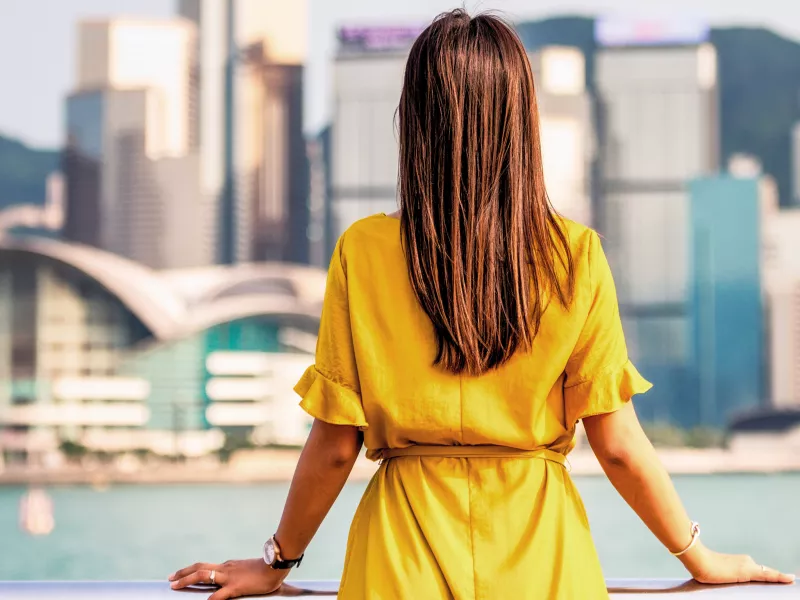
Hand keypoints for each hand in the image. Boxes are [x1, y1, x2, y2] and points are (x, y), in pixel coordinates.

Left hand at [169, 558, 288, 598]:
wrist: (275, 566)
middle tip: (171, 578)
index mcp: (228, 565)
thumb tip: (230, 580)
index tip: (181, 574)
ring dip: (187, 579)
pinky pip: (220, 593)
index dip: (191, 570)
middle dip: (183, 573)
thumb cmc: (264, 569)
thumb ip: (236, 574)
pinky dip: (211, 598)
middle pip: (199, 568)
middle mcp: (225, 568)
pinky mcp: (236, 587)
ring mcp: (229, 577)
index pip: (206, 567)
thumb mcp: (245, 569)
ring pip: (203, 575)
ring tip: (176, 586)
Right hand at [680, 543, 795, 584]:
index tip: (783, 577)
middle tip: (788, 581)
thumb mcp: (717, 572)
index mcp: (739, 562)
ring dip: (777, 578)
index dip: (771, 574)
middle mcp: (746, 561)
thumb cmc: (703, 567)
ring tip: (789, 580)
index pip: (759, 571)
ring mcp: (748, 565)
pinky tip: (790, 579)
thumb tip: (725, 578)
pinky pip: (769, 576)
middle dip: (775, 578)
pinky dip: (780, 577)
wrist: (699, 562)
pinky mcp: (749, 571)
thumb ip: (726, 575)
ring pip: (767, 575)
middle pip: (763, 573)